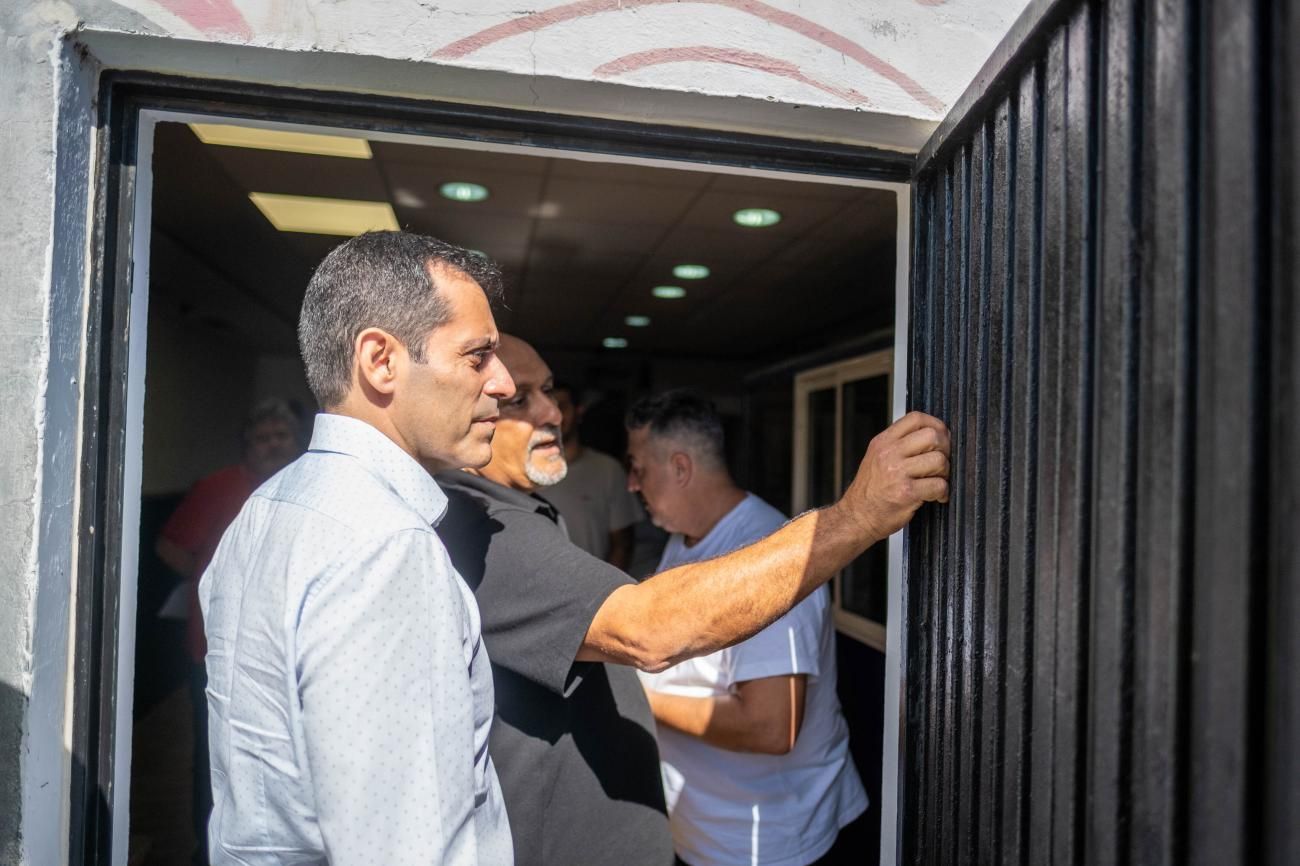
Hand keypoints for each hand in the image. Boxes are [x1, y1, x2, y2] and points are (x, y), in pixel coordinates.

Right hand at [838, 411, 950, 541]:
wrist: (856, 517)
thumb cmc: (869, 490)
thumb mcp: (876, 458)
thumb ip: (898, 444)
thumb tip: (932, 435)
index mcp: (883, 442)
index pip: (916, 418)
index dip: (936, 425)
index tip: (941, 437)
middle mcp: (889, 453)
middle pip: (932, 436)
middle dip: (945, 450)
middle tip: (941, 463)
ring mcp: (897, 473)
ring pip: (939, 460)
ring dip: (945, 473)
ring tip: (937, 481)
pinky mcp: (906, 493)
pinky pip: (938, 485)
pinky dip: (942, 492)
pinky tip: (935, 496)